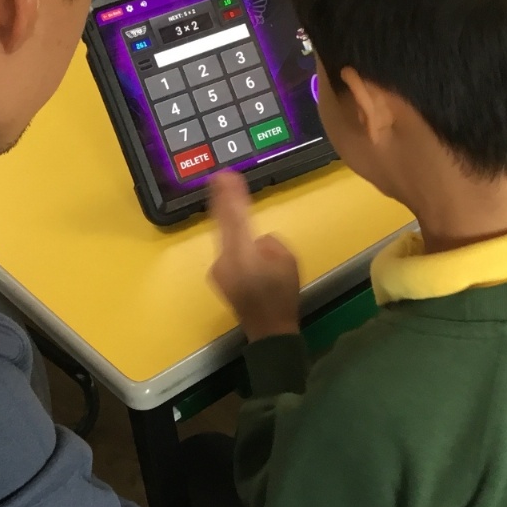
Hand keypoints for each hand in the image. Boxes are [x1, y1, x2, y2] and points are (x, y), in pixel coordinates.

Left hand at [209, 171, 300, 340]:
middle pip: (222, 224)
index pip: (234, 218)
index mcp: (243, 255)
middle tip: (218, 176)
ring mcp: (218, 269)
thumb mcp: (288, 263)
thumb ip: (270, 245)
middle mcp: (224, 260)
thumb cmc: (283, 297)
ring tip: (225, 193)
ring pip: (223, 237)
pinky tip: (236, 231)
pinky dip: (231, 237)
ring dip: (227, 219)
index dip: (229, 196)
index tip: (225, 175)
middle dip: (221, 199)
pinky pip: (226, 249)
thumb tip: (257, 241)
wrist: (268, 331)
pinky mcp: (218, 276)